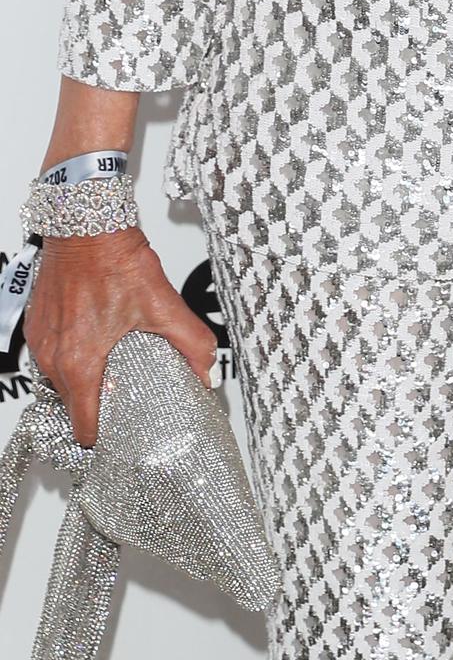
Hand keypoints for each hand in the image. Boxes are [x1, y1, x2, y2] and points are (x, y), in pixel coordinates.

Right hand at [23, 227, 217, 445]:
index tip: (122, 433)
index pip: (84, 424)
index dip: (104, 434)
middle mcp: (54, 358)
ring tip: (114, 369)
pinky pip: (52, 355)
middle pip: (72, 404)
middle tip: (126, 398)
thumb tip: (207, 371)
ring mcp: (42, 341)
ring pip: (60, 380)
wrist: (85, 224)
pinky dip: (71, 357)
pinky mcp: (37, 324)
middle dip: (98, 406)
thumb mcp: (162, 304)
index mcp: (80, 363)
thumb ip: (189, 342)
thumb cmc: (115, 260)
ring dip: (84, 380)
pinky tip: (96, 341)